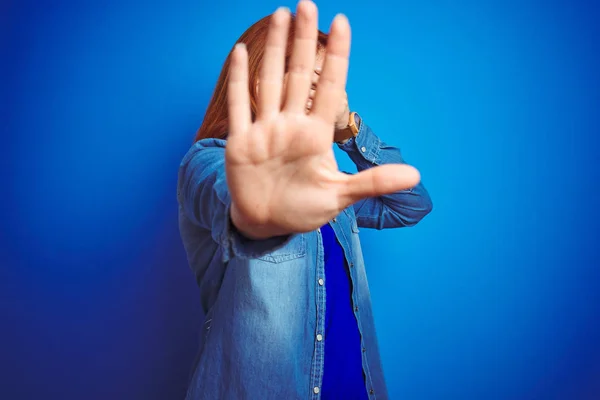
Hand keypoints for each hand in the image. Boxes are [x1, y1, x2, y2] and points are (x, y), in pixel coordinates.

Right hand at [226, 1, 420, 238]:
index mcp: (316, 136)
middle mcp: (291, 126)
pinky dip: (239, 80)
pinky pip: (240, 105)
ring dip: (274, 49)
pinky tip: (240, 52)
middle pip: (298, 75)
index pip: (330, 87)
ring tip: (280, 15)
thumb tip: (415, 176)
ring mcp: (265, 130)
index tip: (342, 22)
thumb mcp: (339, 198)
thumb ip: (372, 183)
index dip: (336, 56)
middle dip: (302, 40)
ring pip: (270, 81)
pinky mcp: (241, 141)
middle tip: (307, 4)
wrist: (267, 224)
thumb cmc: (303, 210)